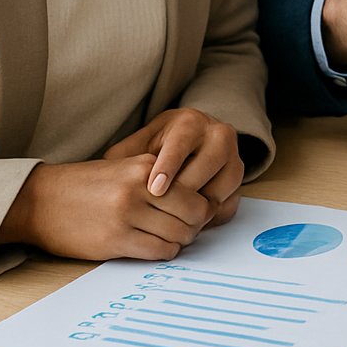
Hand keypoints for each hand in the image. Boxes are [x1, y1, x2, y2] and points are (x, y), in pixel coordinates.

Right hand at [0, 156, 212, 260]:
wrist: (39, 200)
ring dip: (179, 241)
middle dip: (196, 226)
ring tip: (170, 238)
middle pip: (193, 215)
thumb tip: (199, 200)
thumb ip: (159, 179)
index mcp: (144, 167)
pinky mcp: (114, 240)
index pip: (195, 192)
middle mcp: (138, 189)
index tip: (197, 214)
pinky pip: (156, 251)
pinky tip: (154, 247)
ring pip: (178, 235)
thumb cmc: (86, 185)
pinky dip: (163, 252)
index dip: (202, 207)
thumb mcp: (125, 168)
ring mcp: (126, 216)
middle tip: (188, 229)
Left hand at [105, 108, 242, 218]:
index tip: (155, 189)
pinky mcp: (239, 177)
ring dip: (200, 205)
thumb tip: (108, 172)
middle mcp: (218, 134)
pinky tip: (191, 223)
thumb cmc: (160, 147)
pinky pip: (230, 200)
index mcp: (190, 122)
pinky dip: (212, 215)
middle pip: (207, 164)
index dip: (168, 167)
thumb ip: (125, 156)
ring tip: (176, 219)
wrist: (193, 141)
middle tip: (163, 211)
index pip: (181, 144)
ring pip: (223, 184)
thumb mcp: (140, 144)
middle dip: (185, 190)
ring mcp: (234, 155)